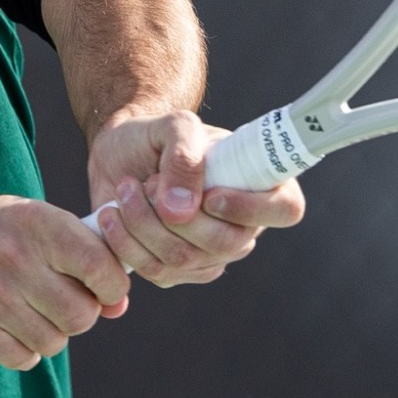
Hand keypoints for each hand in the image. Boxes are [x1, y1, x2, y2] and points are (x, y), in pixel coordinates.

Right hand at [0, 196, 130, 369]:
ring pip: (53, 341)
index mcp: (36, 221)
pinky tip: (7, 329)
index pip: (101, 265)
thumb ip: (78, 253)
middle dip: (79, 316)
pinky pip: (22, 357)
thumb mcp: (26, 221)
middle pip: (81, 314)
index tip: (103, 291)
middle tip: (59, 304)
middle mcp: (14, 255)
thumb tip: (119, 305)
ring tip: (28, 314)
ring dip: (48, 335)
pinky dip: (23, 351)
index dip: (112, 287)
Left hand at [86, 110, 305, 286]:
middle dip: (173, 214)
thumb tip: (182, 210)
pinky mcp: (178, 272)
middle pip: (225, 243)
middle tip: (142, 182)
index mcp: (259, 183)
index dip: (251, 208)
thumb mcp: (171, 125)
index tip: (209, 196)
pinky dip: (127, 244)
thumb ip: (183, 153)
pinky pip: (158, 272)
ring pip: (185, 259)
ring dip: (143, 224)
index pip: (285, 208)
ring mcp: (212, 254)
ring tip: (124, 191)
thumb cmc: (155, 135)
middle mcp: (243, 224)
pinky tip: (112, 216)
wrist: (120, 155)